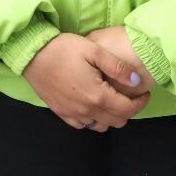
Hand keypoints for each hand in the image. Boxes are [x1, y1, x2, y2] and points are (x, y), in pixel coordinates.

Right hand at [21, 32, 149, 132]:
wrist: (31, 53)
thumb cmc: (63, 48)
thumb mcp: (93, 50)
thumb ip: (117, 67)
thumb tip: (136, 81)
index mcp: (97, 96)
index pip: (128, 109)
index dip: (141, 103)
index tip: (144, 92)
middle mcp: (86, 111)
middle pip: (117, 121)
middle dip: (128, 110)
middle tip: (129, 95)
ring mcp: (72, 114)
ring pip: (101, 127)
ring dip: (111, 117)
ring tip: (111, 100)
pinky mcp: (60, 112)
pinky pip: (83, 125)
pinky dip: (93, 120)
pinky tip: (91, 105)